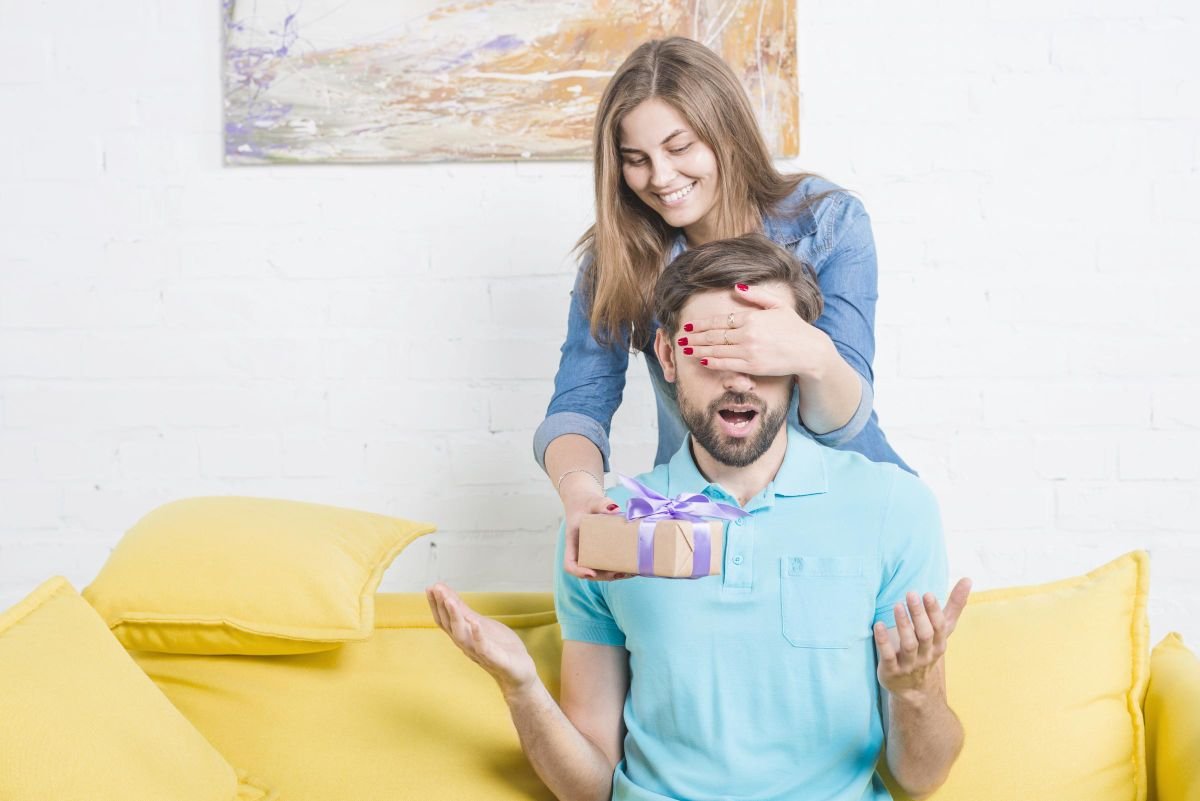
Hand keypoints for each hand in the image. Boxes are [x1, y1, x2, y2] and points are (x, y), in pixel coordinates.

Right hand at [426, 582, 539, 695]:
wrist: (519, 673)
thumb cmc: (500, 647)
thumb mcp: (481, 624)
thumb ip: (466, 613)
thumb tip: (449, 596)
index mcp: (464, 635)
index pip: (445, 619)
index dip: (437, 604)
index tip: (432, 587)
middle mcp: (466, 644)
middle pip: (448, 625)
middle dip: (441, 606)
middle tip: (436, 588)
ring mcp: (479, 652)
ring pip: (461, 635)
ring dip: (455, 617)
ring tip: (450, 600)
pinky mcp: (495, 659)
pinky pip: (483, 648)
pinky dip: (478, 635)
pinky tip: (475, 622)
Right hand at [561, 485, 634, 581]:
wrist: (587, 502)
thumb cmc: (586, 503)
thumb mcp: (591, 501)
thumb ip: (601, 503)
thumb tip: (615, 509)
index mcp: (573, 543)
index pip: (569, 564)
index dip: (579, 572)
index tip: (591, 572)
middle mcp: (581, 552)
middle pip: (588, 572)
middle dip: (603, 576)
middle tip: (618, 573)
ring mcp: (592, 554)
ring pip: (600, 571)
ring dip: (614, 575)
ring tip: (629, 573)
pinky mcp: (603, 552)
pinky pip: (608, 565)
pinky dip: (619, 569)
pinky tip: (633, 568)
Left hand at [679, 284, 835, 378]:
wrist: (809, 351)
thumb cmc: (794, 328)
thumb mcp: (778, 305)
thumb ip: (756, 295)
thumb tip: (735, 286)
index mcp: (752, 318)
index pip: (720, 321)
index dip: (702, 324)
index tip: (689, 326)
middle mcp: (748, 334)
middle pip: (715, 336)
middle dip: (695, 337)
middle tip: (680, 338)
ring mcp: (749, 351)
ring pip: (717, 350)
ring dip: (699, 349)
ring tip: (685, 349)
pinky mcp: (753, 366)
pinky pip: (727, 364)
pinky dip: (712, 361)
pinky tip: (702, 359)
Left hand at [874, 578, 972, 701]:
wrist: (915, 689)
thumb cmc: (928, 649)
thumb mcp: (942, 630)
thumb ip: (954, 605)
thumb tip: (968, 579)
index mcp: (938, 643)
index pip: (939, 626)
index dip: (934, 611)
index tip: (927, 594)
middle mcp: (926, 654)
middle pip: (925, 634)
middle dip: (919, 614)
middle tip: (911, 594)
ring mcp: (909, 664)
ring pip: (908, 645)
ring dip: (903, 625)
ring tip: (897, 606)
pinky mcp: (891, 670)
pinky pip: (888, 656)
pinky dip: (883, 641)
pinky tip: (877, 625)